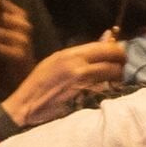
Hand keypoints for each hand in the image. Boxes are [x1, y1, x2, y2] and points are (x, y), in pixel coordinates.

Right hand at [2, 39, 122, 124]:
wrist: (25, 106)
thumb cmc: (39, 85)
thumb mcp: (56, 62)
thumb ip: (80, 54)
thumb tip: (105, 40)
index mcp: (70, 54)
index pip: (104, 47)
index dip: (117, 51)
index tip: (121, 57)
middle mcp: (77, 65)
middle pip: (112, 59)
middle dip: (121, 64)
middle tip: (121, 70)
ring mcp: (81, 82)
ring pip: (111, 74)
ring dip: (117, 78)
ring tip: (114, 82)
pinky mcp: (83, 98)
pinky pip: (103, 90)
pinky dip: (108, 90)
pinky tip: (105, 93)